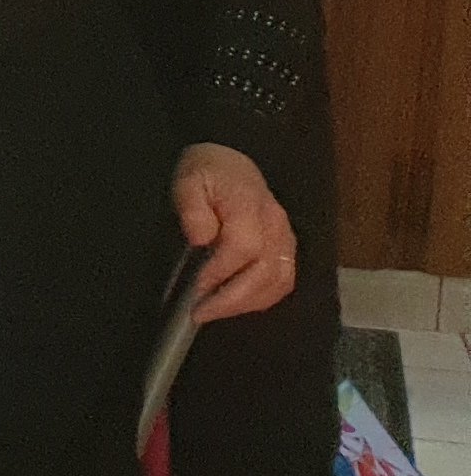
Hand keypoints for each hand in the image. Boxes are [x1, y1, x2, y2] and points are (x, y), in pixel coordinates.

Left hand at [174, 142, 296, 323]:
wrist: (229, 163)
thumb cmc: (206, 173)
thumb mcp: (188, 181)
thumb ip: (192, 208)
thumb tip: (201, 237)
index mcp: (251, 206)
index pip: (243, 247)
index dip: (219, 272)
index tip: (195, 290)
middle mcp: (276, 225)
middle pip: (265, 271)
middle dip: (232, 299)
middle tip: (200, 313)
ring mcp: (285, 238)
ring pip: (279, 281)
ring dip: (247, 303)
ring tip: (215, 312)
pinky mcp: (286, 249)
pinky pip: (283, 281)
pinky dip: (261, 298)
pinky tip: (236, 304)